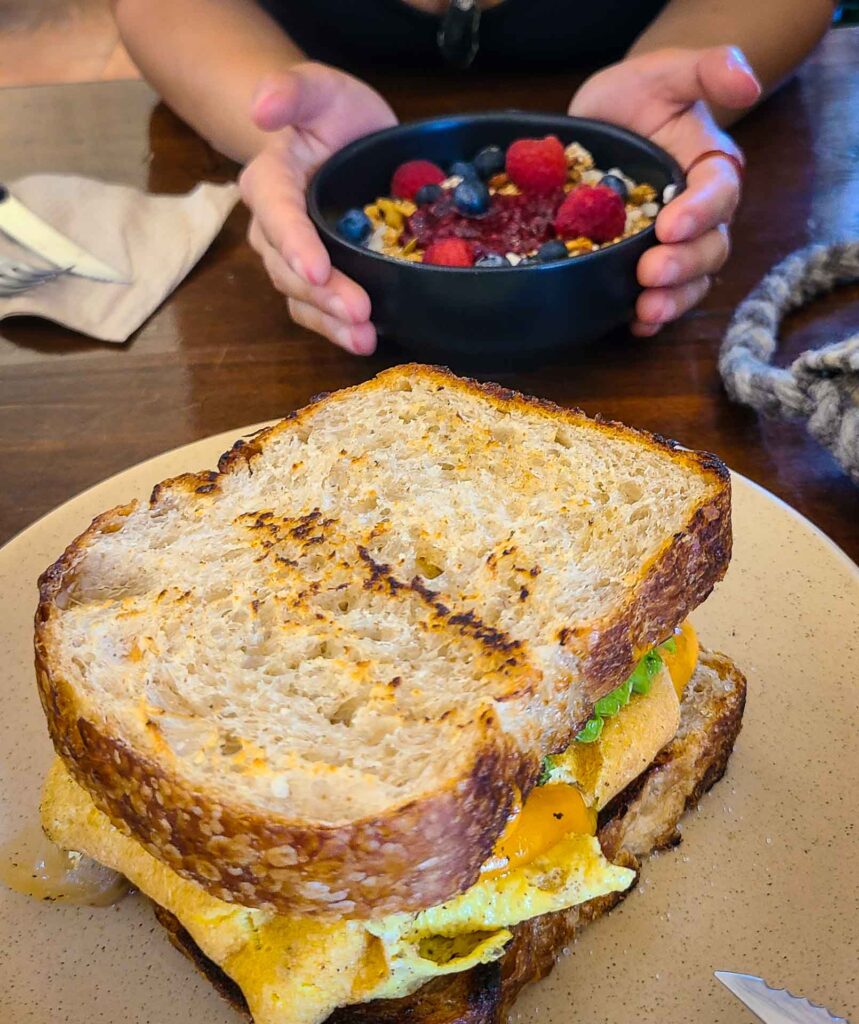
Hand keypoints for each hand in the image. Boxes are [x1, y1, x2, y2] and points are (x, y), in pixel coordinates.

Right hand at [239, 63, 396, 353]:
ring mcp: (294, 258)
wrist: (350, 139)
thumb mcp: (321, 89)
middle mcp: (273, 228)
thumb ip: (293, 89)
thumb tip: (261, 107)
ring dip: (331, 321)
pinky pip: (318, 310)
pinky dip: (338, 329)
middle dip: (323, 294)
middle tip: (360, 311)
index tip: (317, 270)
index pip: (277, 217)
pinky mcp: (319, 278)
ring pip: (301, 298)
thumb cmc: (334, 116)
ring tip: (363, 337)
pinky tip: (366, 340)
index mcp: (270, 182)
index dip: (295, 246)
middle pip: (288, 269)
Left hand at [570, 46, 760, 335]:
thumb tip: (747, 82)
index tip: (668, 226)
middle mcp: (700, 214)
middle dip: (683, 265)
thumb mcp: (666, 72)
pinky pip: (659, 298)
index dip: (699, 213)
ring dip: (672, 299)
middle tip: (649, 272)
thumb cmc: (636, 97)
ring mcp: (674, 245)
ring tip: (646, 309)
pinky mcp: (642, 264)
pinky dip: (650, 317)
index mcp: (710, 170)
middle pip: (710, 248)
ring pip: (691, 280)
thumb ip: (707, 69)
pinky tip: (634, 324)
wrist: (599, 124)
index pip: (718, 194)